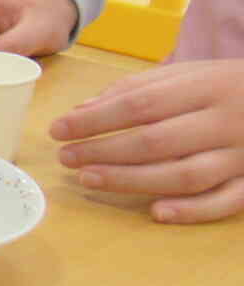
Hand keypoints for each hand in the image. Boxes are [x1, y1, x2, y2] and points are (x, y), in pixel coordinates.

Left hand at [50, 58, 243, 222]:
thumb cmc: (232, 86)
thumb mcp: (191, 73)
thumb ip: (139, 88)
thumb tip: (83, 110)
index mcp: (208, 86)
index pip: (140, 103)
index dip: (95, 120)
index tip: (58, 129)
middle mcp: (227, 120)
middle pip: (157, 141)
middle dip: (104, 151)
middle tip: (66, 158)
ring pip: (185, 174)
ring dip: (132, 181)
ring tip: (90, 179)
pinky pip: (226, 202)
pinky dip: (192, 210)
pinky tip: (155, 212)